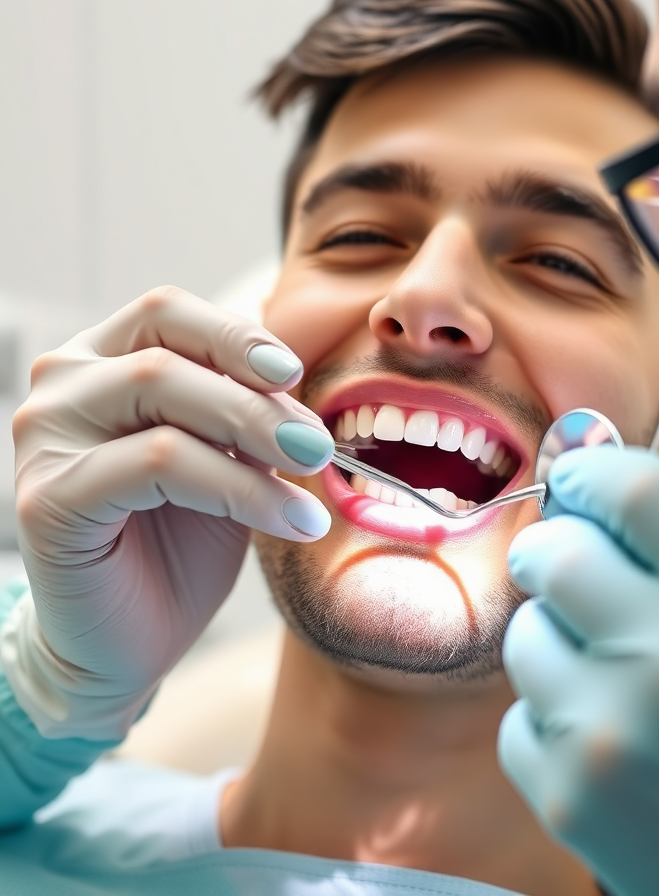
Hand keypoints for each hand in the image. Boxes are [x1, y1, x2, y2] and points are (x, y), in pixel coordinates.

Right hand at [6, 286, 333, 739]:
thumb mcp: (227, 456)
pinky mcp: (49, 497)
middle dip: (259, 397)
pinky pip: (160, 465)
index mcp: (101, 362)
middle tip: (318, 445)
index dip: (237, 335)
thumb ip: (245, 408)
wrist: (132, 639)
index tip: (294, 373)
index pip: (168, 312)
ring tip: (312, 480)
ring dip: (256, 434)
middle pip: (168, 350)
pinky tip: (288, 521)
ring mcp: (46, 439)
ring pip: (164, 395)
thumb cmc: (180, 539)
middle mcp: (63, 388)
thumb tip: (294, 377)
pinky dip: (240, 488)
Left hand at [499, 399, 658, 895]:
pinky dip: (553, 713)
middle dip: (559, 542)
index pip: (638, 490)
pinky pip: (518, 715)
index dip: (596, 472)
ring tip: (611, 660)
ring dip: (557, 631)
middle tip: (580, 560)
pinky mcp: (570, 800)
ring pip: (526, 632)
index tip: (586, 482)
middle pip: (560, 552)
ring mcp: (615, 738)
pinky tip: (611, 732)